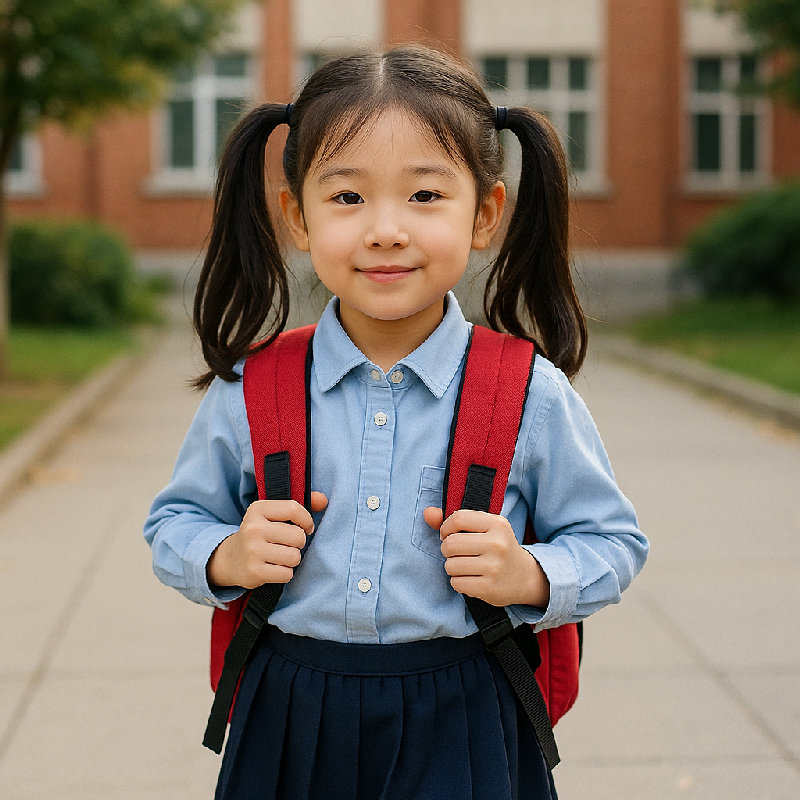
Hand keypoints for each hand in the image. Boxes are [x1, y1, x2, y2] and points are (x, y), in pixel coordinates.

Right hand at [208, 492, 327, 588]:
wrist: (231, 559)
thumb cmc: (261, 534)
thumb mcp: (274, 515)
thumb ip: (301, 505)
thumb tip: (324, 499)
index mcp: (258, 509)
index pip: (293, 509)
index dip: (306, 520)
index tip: (306, 527)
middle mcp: (253, 528)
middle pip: (297, 536)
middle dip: (299, 543)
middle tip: (288, 544)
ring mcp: (252, 550)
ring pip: (294, 557)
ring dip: (292, 559)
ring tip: (281, 556)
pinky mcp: (254, 571)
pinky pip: (286, 574)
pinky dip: (285, 573)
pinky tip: (274, 568)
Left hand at [423, 507, 549, 608]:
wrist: (524, 577)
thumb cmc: (497, 548)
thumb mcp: (483, 528)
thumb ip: (454, 520)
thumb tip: (427, 513)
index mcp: (497, 524)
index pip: (458, 518)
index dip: (447, 528)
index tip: (450, 534)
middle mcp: (497, 544)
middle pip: (451, 544)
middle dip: (447, 549)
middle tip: (457, 553)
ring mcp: (494, 567)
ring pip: (450, 565)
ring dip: (452, 567)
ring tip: (466, 566)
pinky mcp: (489, 588)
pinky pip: (456, 583)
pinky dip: (458, 582)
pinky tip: (471, 578)